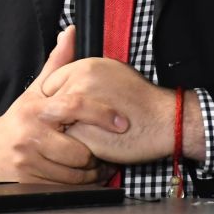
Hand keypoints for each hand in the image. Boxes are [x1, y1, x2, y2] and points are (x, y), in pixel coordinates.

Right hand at [0, 27, 125, 183]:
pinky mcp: (28, 181)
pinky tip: (82, 177)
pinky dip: (79, 185)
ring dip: (91, 173)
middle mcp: (31, 134)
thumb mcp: (36, 91)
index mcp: (36, 109)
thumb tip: (70, 33)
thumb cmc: (19, 119)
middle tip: (106, 151)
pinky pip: (65, 188)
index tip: (122, 122)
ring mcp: (29, 160)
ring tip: (95, 166)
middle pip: (79, 150)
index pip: (75, 107)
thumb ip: (57, 64)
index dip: (102, 114)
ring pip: (74, 174)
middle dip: (96, 154)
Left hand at [41, 58, 205, 165]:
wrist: (165, 119)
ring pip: (56, 124)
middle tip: (72, 124)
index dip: (56, 99)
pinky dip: (76, 146)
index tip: (65, 110)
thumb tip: (67, 80)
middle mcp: (79, 83)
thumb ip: (84, 73)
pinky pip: (67, 142)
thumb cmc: (142, 98)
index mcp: (84, 66)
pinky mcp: (84, 133)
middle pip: (50, 104)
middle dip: (56, 117)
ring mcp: (79, 109)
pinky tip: (93, 143)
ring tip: (84, 134)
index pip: (49, 82)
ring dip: (65, 132)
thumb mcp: (111, 71)